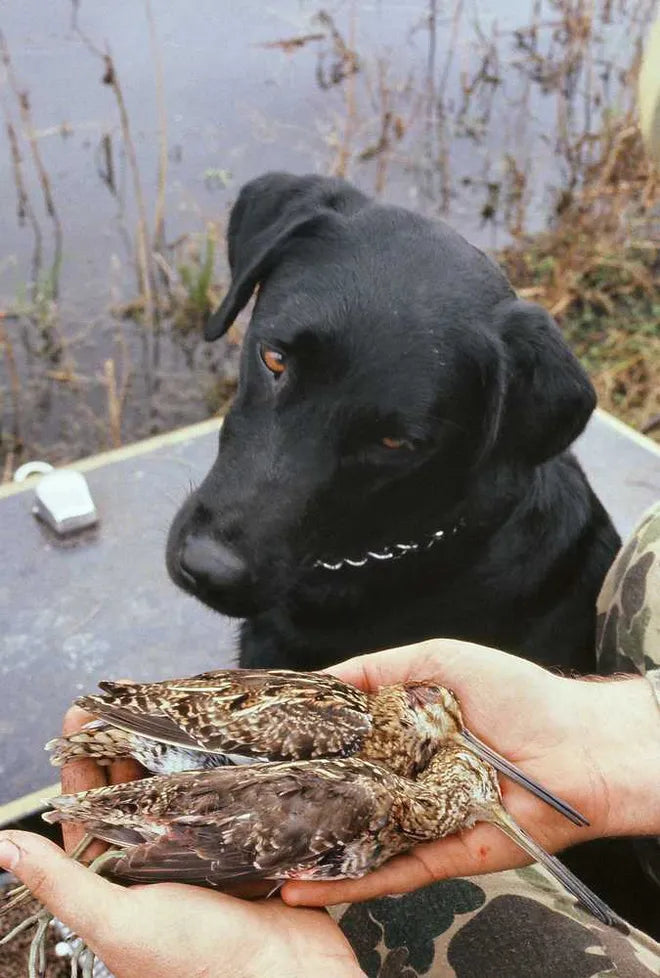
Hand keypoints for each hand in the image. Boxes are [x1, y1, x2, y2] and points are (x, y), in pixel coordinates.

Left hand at [0, 710, 362, 977]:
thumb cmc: (196, 964)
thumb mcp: (120, 922)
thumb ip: (64, 883)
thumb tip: (4, 849)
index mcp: (119, 882)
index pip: (88, 809)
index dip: (81, 761)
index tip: (81, 713)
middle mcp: (159, 863)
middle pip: (135, 789)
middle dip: (127, 742)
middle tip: (127, 697)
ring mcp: (203, 851)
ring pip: (181, 788)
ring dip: (174, 751)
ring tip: (172, 706)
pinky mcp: (245, 845)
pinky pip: (228, 797)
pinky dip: (222, 768)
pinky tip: (223, 739)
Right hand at [281, 638, 659, 907]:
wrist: (579, 745)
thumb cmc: (516, 694)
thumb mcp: (439, 660)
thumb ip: (380, 669)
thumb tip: (322, 678)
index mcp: (403, 736)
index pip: (343, 746)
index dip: (303, 751)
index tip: (254, 755)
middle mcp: (406, 780)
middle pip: (344, 798)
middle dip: (298, 808)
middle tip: (241, 816)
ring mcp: (421, 820)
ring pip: (358, 842)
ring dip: (313, 856)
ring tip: (258, 864)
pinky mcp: (443, 856)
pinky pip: (392, 873)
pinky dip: (352, 882)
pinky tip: (308, 886)